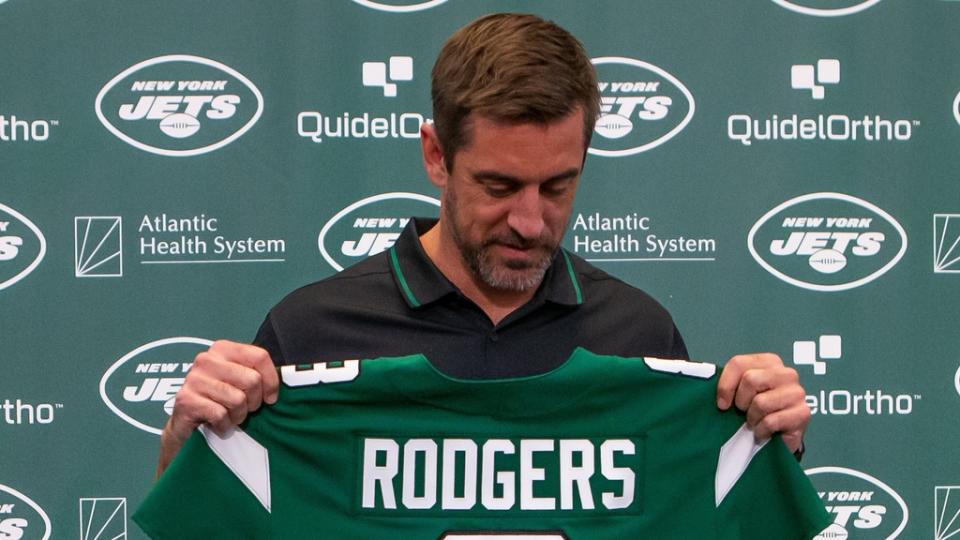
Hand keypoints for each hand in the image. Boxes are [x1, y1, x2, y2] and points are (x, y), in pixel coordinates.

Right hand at [156, 340, 278, 475]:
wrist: (185, 427)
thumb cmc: (219, 402)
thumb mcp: (239, 382)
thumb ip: (257, 374)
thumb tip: (288, 378)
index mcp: (223, 349)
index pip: (260, 356)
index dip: (271, 380)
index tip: (271, 397)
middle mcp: (207, 359)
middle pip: (252, 380)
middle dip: (254, 402)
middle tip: (245, 409)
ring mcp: (194, 378)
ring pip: (237, 399)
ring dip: (238, 415)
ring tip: (230, 416)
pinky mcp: (185, 400)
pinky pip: (220, 414)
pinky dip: (224, 425)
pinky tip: (219, 424)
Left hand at [715, 353, 808, 452]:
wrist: (777, 437)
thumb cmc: (755, 412)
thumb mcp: (740, 394)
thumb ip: (729, 384)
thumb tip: (708, 385)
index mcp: (770, 362)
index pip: (739, 363)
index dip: (725, 385)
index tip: (722, 403)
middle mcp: (786, 373)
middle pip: (750, 379)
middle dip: (741, 401)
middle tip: (743, 412)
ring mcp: (797, 392)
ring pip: (761, 402)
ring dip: (752, 418)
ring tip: (754, 422)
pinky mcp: (803, 413)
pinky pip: (771, 421)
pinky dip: (761, 430)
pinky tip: (763, 432)